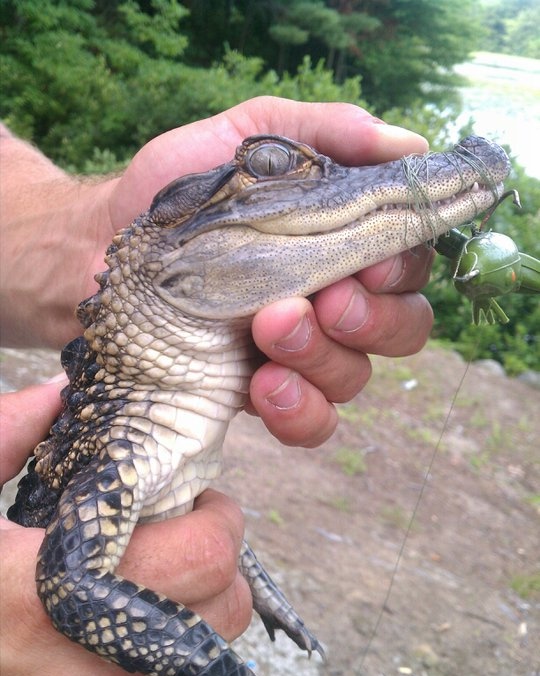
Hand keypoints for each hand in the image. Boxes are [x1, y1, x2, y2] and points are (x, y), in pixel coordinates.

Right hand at [0, 381, 250, 675]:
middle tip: (182, 536)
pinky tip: (123, 634)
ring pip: (206, 653)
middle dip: (216, 563)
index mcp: (55, 594)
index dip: (215, 520)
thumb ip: (4, 438)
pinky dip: (165, 659)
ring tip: (150, 583)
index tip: (196, 502)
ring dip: (195, 610)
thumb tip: (58, 394)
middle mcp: (89, 672)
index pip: (204, 555)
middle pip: (226, 608)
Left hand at [1, 97, 431, 448]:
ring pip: (357, 377)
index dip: (403, 267)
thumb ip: (325, 132)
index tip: (371, 259)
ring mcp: (302, 354)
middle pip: (402, 327)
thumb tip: (410, 146)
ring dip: (324, 359)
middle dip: (370, 318)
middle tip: (322, 301)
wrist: (96, 249)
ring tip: (269, 330)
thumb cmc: (175, 191)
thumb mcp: (246, 138)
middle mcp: (334, 301)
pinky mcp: (266, 395)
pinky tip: (265, 387)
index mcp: (341, 242)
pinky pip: (313, 423)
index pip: (408, 262)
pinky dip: (301, 411)